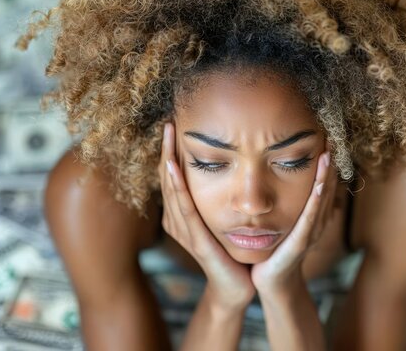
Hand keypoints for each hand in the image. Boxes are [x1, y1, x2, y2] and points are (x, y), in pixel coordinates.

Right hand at [157, 122, 255, 309]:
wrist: (238, 284)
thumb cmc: (231, 250)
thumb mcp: (219, 218)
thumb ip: (215, 198)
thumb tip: (225, 166)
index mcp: (182, 214)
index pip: (173, 177)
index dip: (171, 151)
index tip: (175, 124)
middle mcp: (178, 220)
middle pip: (168, 179)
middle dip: (167, 149)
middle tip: (169, 121)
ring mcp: (184, 231)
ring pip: (172, 189)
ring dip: (168, 160)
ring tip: (168, 134)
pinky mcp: (196, 240)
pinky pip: (185, 209)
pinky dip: (177, 186)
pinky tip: (173, 166)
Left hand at [251, 145, 337, 294]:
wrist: (271, 283)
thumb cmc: (273, 250)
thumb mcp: (280, 220)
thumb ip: (282, 200)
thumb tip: (272, 172)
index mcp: (309, 214)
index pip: (320, 182)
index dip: (324, 161)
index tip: (325, 136)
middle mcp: (314, 221)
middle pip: (326, 187)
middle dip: (329, 163)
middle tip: (332, 135)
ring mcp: (309, 232)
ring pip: (321, 199)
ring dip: (327, 176)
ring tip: (329, 152)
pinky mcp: (299, 243)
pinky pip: (309, 218)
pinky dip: (317, 200)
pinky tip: (320, 183)